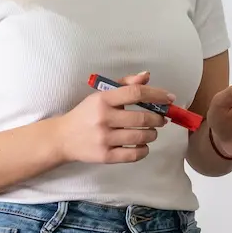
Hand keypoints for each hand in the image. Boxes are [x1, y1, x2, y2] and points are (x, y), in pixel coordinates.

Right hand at [52, 71, 173, 164]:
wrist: (62, 138)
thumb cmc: (86, 114)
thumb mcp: (100, 95)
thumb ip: (125, 85)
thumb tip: (147, 76)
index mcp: (103, 99)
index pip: (136, 93)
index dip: (156, 94)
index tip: (169, 98)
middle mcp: (103, 118)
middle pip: (142, 118)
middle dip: (158, 119)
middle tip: (161, 119)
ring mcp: (104, 139)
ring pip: (141, 137)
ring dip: (152, 134)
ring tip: (151, 132)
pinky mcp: (105, 156)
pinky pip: (134, 155)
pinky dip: (144, 150)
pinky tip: (143, 145)